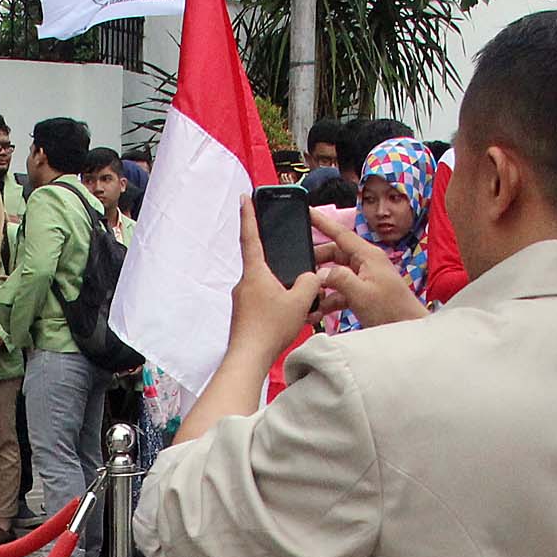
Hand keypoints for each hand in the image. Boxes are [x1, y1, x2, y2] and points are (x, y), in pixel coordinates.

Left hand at [227, 198, 323, 364]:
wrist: (248, 358)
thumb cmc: (270, 328)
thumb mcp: (300, 301)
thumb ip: (311, 282)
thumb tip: (313, 276)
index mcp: (255, 272)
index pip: (250, 236)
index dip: (249, 215)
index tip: (245, 197)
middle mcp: (245, 283)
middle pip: (263, 262)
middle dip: (278, 258)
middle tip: (290, 252)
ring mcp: (243, 300)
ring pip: (266, 284)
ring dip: (282, 285)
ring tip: (300, 296)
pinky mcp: (245, 315)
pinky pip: (264, 301)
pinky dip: (278, 302)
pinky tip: (291, 314)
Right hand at [309, 208, 426, 328]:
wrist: (407, 329)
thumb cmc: (391, 310)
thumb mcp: (361, 294)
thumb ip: (338, 280)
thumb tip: (319, 274)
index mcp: (368, 256)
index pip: (341, 234)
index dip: (323, 222)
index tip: (308, 212)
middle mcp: (365, 263)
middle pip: (334, 254)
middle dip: (316, 264)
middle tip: (299, 272)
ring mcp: (363, 278)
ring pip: (334, 275)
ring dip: (320, 287)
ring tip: (308, 299)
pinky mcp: (362, 293)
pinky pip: (339, 291)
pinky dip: (327, 299)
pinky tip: (317, 311)